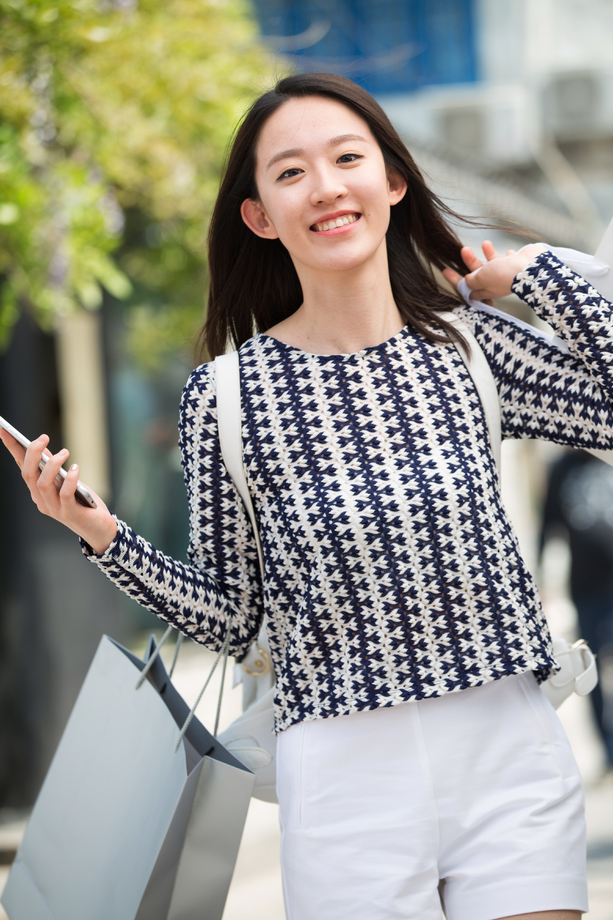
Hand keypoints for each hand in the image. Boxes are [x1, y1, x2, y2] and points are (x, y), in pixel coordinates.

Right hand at [0, 428, 117, 553]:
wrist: (98, 528)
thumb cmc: (82, 502)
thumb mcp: (66, 481)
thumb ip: (54, 467)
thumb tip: (43, 445)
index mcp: (37, 490)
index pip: (22, 466)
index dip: (13, 448)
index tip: (5, 430)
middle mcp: (41, 500)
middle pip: (28, 474)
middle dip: (33, 453)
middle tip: (44, 437)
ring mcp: (53, 508)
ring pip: (43, 484)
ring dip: (53, 464)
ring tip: (66, 452)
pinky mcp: (69, 513)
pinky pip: (65, 494)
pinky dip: (70, 479)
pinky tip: (75, 468)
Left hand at [442, 241, 547, 300]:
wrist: (532, 269)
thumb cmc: (505, 275)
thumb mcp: (481, 277)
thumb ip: (472, 279)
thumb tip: (466, 280)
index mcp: (486, 289)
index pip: (467, 287)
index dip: (455, 280)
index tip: (444, 271)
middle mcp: (497, 283)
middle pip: (479, 272)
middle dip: (470, 261)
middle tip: (463, 249)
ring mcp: (508, 273)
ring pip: (494, 263)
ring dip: (489, 253)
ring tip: (486, 243)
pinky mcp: (518, 264)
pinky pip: (511, 259)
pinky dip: (508, 255)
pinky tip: (509, 251)